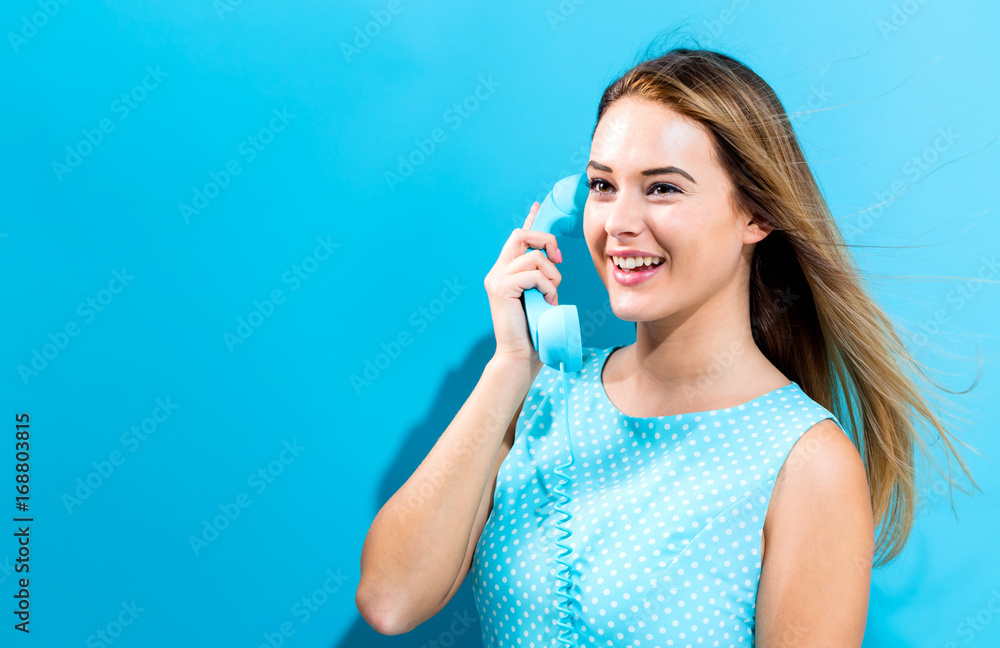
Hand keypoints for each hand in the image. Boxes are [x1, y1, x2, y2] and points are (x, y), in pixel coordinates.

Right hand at [483, 201, 562, 367]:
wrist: (520, 357)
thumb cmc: (534, 332)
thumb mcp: (541, 298)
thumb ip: (542, 279)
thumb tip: (554, 262)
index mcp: (506, 272)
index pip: (518, 238)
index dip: (530, 220)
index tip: (538, 205)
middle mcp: (498, 271)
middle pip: (522, 235)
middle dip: (546, 241)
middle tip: (559, 261)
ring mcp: (497, 278)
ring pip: (533, 256)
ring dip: (552, 275)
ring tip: (552, 295)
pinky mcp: (501, 287)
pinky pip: (534, 273)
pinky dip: (548, 286)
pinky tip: (548, 301)